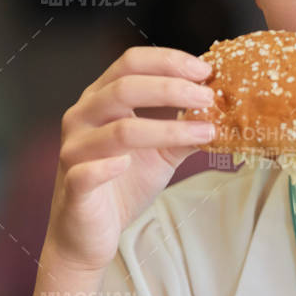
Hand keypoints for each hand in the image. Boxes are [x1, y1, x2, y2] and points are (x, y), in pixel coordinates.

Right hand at [44, 46, 216, 272]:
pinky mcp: (73, 187)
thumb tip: (223, 112)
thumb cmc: (124, 184)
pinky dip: (109, 166)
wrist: (91, 233)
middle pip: (124, 88)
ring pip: (119, 130)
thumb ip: (184, 129)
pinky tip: (129, 164)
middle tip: (209, 97)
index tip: (206, 71)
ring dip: (166, 129)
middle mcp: (82, 117)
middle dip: (172, 88)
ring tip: (203, 132)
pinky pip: (86, 172)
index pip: (131, 63)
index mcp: (101, 99)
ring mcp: (75, 150)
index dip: (168, 62)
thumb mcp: (162, 153)